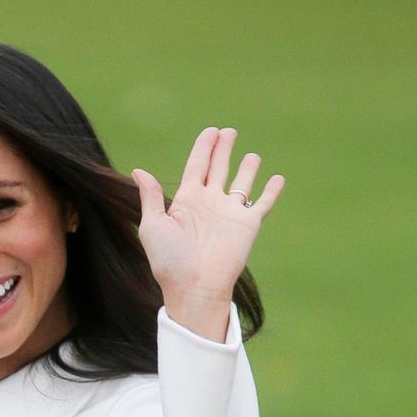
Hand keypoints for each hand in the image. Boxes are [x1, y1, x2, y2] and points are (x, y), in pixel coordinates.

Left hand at [132, 127, 284, 340]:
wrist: (194, 286)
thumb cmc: (169, 259)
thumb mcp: (153, 225)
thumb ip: (151, 197)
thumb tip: (139, 170)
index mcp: (186, 200)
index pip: (196, 166)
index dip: (203, 148)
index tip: (210, 131)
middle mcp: (209, 203)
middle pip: (218, 168)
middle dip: (223, 149)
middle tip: (228, 131)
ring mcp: (229, 213)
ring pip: (241, 183)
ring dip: (247, 168)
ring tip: (252, 155)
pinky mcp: (248, 224)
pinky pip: (262, 203)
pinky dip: (271, 191)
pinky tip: (277, 178)